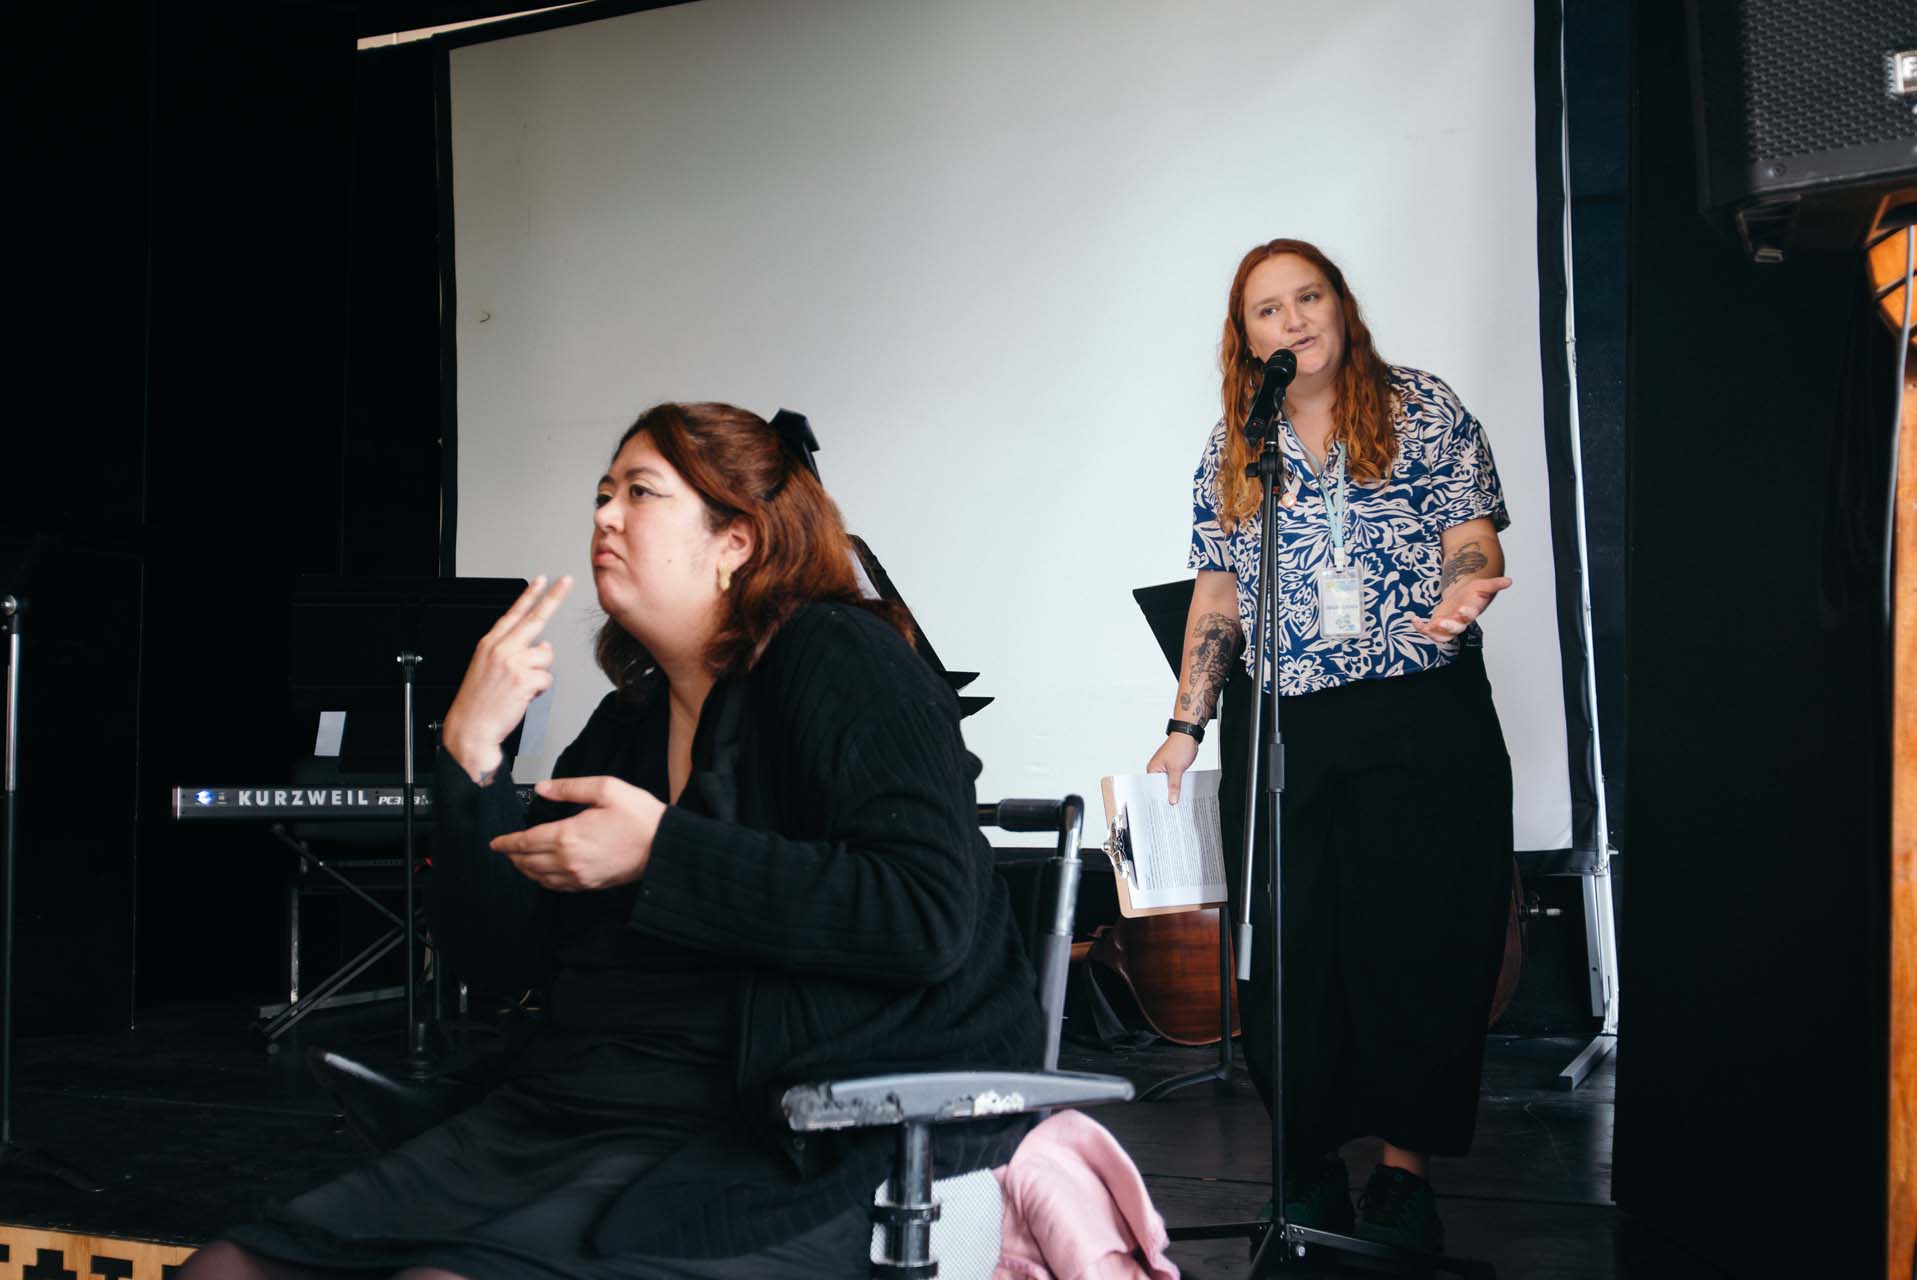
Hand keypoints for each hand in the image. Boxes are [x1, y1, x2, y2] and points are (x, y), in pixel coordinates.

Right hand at [441, 575, 570, 781]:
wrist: (471, 727)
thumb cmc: (478, 701)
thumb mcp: (486, 668)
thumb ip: (512, 652)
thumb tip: (542, 646)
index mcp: (490, 644)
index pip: (513, 613)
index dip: (528, 595)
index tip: (541, 580)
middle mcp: (502, 648)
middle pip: (535, 618)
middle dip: (553, 598)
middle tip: (566, 582)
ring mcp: (513, 662)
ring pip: (546, 656)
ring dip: (540, 672)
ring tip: (521, 686)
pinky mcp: (524, 678)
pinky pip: (547, 678)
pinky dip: (540, 689)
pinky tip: (524, 695)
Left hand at [489, 775, 664, 891]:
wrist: (664, 846)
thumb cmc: (639, 817)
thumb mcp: (606, 789)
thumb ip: (569, 788)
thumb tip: (542, 788)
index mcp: (568, 835)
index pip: (526, 842)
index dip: (506, 843)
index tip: (495, 843)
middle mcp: (569, 860)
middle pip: (528, 862)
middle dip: (512, 857)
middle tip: (504, 850)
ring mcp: (579, 875)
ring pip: (540, 877)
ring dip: (525, 870)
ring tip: (518, 862)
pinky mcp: (590, 884)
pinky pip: (557, 887)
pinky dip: (543, 881)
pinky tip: (543, 874)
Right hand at [1146, 732, 1199, 804]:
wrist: (1189, 735)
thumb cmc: (1180, 746)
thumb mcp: (1177, 769)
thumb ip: (1174, 786)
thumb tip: (1172, 800)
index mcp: (1152, 768)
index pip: (1153, 788)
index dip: (1159, 798)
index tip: (1164, 808)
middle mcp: (1156, 769)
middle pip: (1160, 787)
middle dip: (1167, 794)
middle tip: (1172, 806)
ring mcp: (1164, 768)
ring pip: (1167, 784)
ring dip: (1173, 789)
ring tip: (1177, 800)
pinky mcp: (1172, 767)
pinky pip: (1173, 780)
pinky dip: (1177, 784)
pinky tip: (1181, 791)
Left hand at [1410, 574, 1512, 640]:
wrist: (1463, 597)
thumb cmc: (1473, 591)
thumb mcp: (1483, 585)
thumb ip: (1494, 584)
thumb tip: (1509, 581)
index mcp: (1471, 610)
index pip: (1471, 615)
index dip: (1467, 613)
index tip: (1463, 609)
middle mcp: (1460, 621)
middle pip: (1456, 629)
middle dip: (1450, 626)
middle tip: (1442, 622)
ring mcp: (1448, 625)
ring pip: (1443, 636)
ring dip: (1434, 633)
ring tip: (1426, 626)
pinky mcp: (1437, 625)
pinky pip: (1428, 630)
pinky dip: (1420, 627)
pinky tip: (1413, 619)